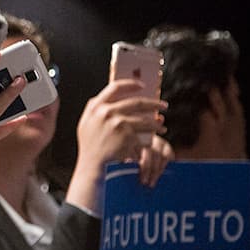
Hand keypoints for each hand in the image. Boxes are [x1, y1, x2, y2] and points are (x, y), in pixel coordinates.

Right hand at [68, 79, 167, 210]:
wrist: (91, 164)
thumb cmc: (90, 145)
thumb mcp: (86, 123)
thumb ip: (95, 109)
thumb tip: (113, 98)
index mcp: (95, 106)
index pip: (115, 87)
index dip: (130, 84)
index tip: (142, 85)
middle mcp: (106, 112)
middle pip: (136, 102)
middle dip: (154, 103)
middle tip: (163, 105)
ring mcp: (117, 124)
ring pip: (144, 119)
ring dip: (156, 122)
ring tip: (162, 126)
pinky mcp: (127, 136)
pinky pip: (145, 133)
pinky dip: (154, 133)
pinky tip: (158, 135)